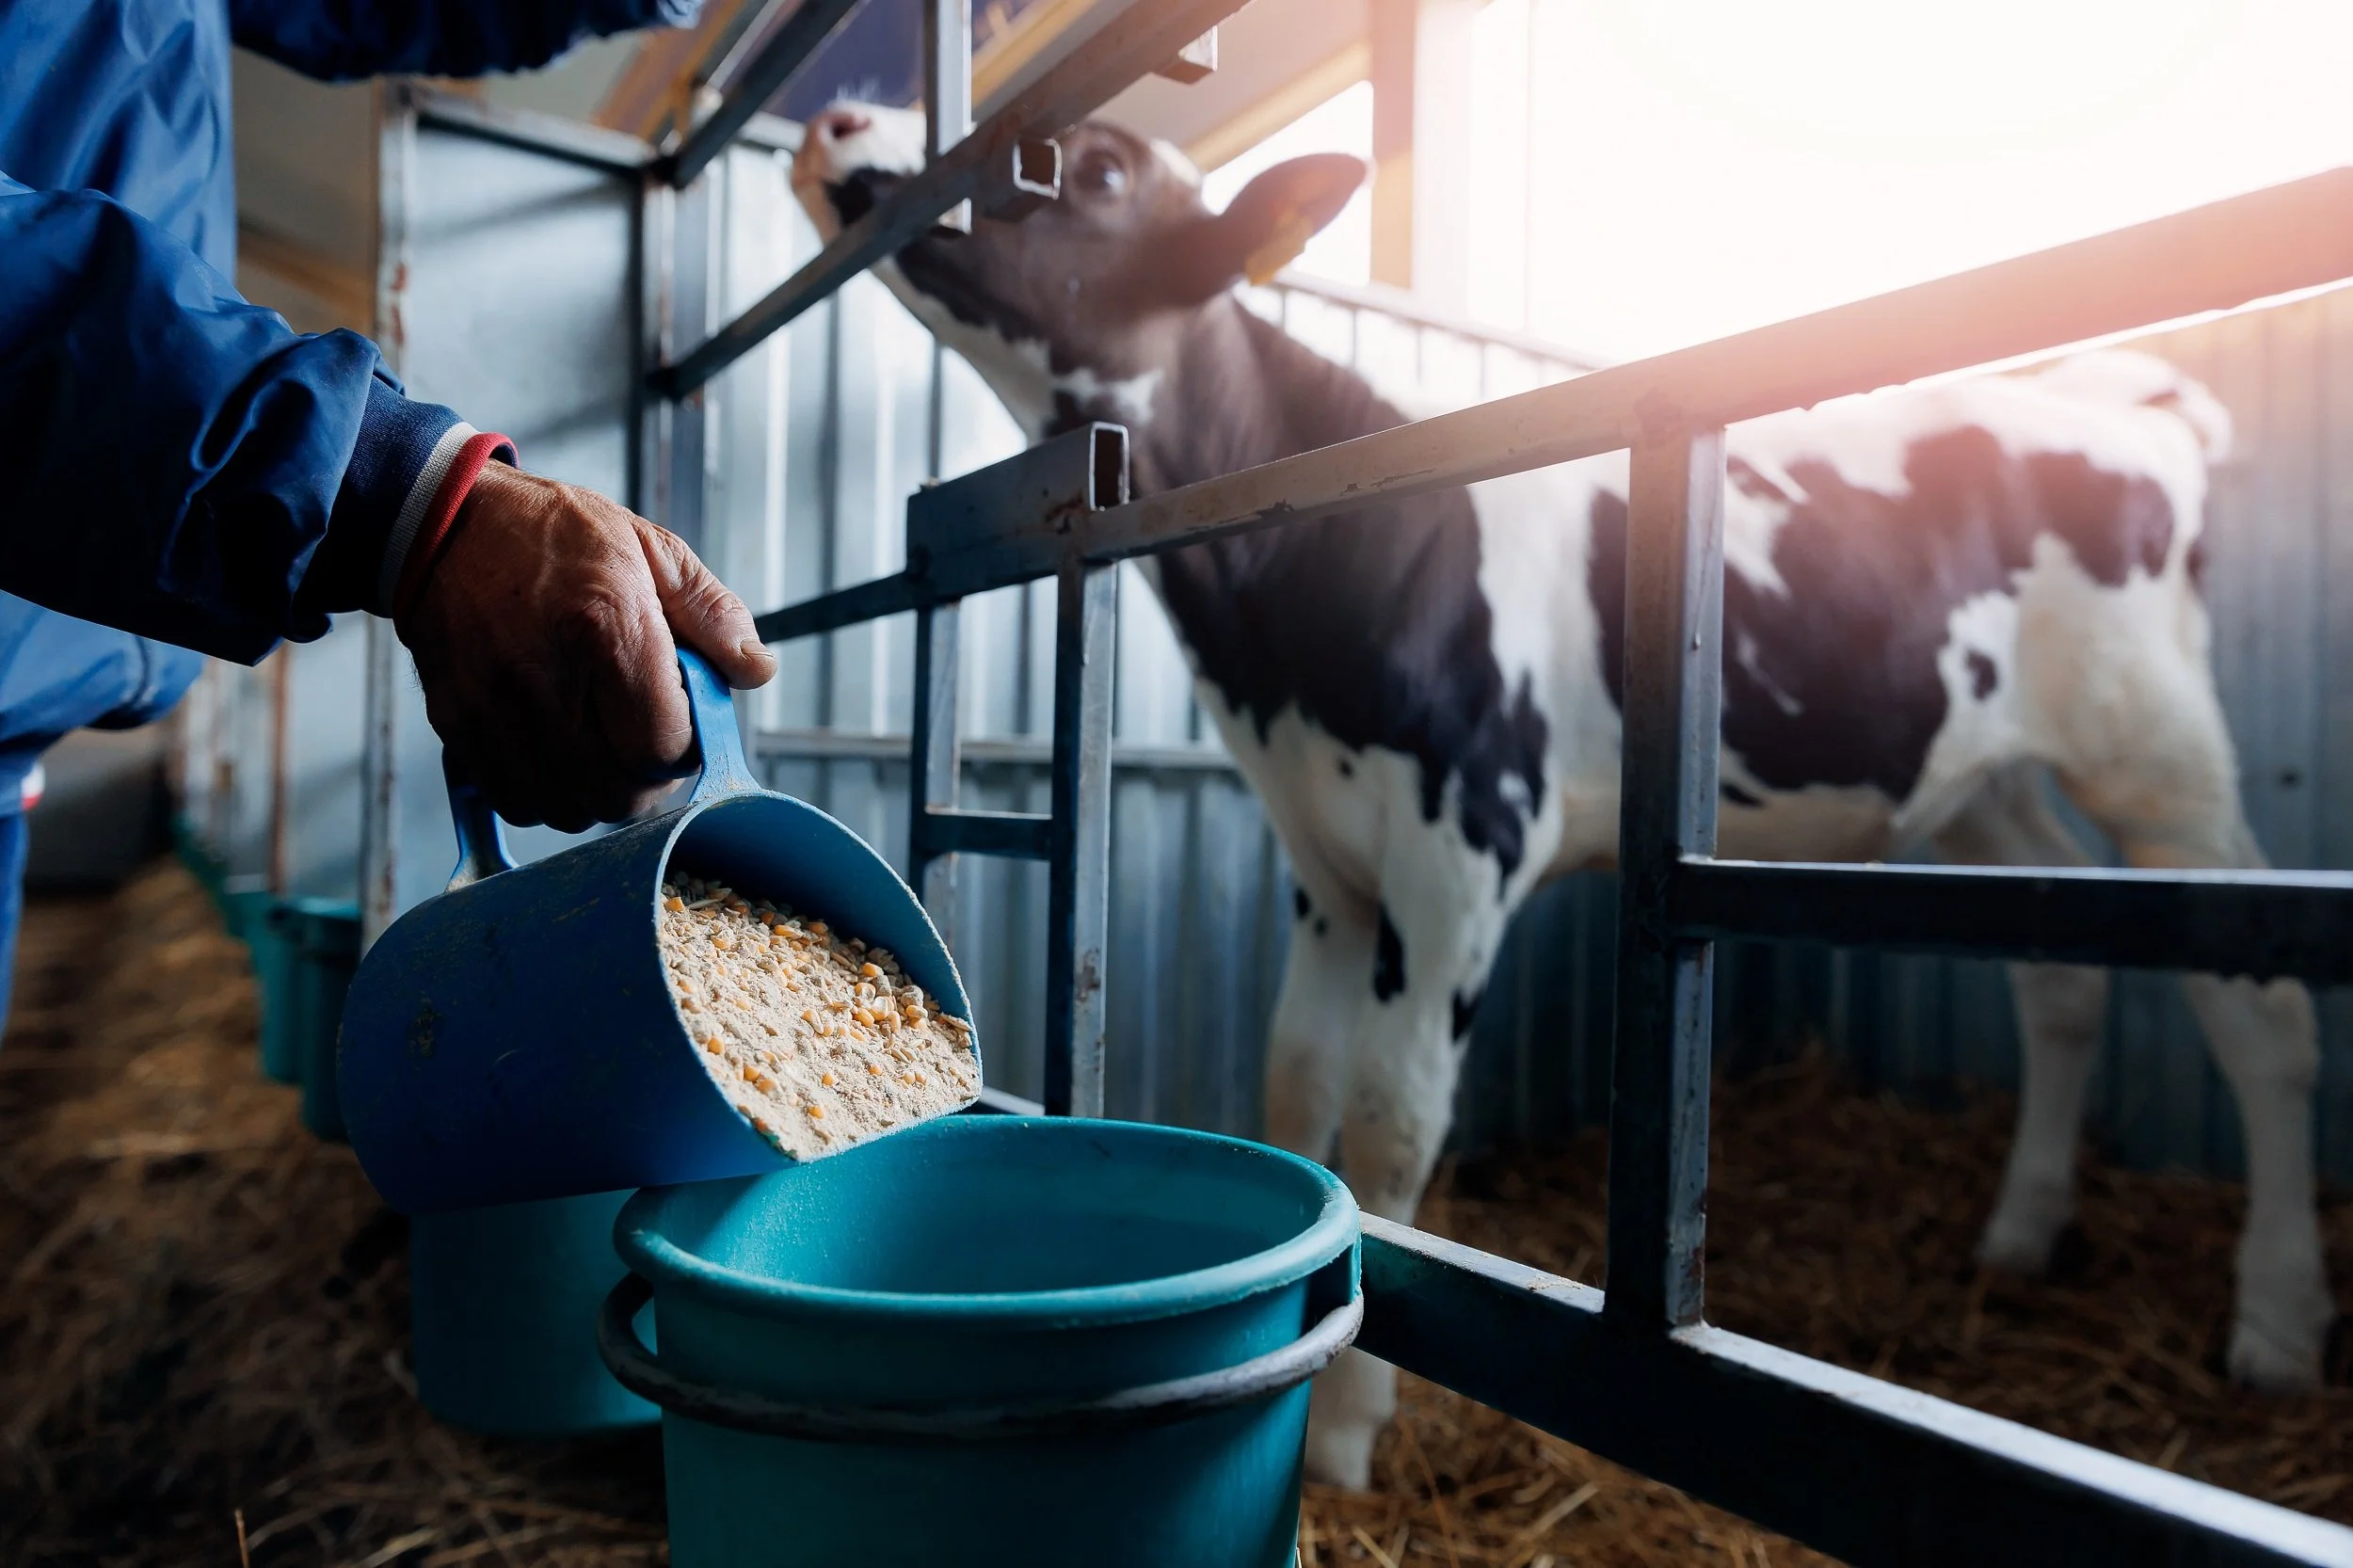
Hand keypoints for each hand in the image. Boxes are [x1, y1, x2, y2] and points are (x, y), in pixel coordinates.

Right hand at [395, 465, 776, 831]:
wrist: (442, 525)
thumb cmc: (553, 536)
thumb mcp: (649, 549)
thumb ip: (712, 613)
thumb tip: (755, 669)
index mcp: (606, 628)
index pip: (661, 745)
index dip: (683, 749)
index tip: (681, 724)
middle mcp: (545, 675)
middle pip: (618, 792)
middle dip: (646, 780)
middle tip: (645, 744)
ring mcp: (493, 706)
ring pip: (568, 809)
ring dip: (597, 794)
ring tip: (602, 749)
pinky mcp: (458, 724)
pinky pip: (516, 801)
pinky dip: (546, 795)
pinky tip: (558, 754)